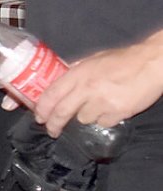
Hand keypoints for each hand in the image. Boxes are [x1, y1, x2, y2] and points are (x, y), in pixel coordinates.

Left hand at [35, 36, 162, 135]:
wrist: (152, 64)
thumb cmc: (123, 60)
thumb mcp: (93, 60)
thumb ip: (75, 70)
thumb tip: (59, 79)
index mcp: (79, 73)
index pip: (52, 93)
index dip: (42, 108)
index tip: (39, 117)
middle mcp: (88, 88)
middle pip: (62, 112)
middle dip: (53, 124)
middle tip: (51, 130)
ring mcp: (103, 102)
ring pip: (83, 119)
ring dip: (85, 117)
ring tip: (95, 106)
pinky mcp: (119, 112)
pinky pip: (103, 123)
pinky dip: (104, 119)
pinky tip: (110, 109)